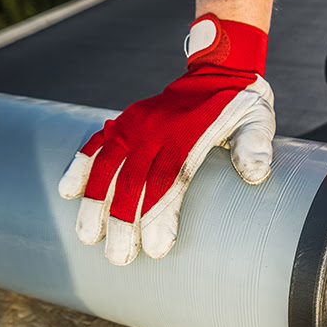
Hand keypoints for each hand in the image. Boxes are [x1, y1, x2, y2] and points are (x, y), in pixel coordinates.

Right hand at [58, 13, 274, 264]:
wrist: (220, 68)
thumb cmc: (242, 104)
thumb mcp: (259, 121)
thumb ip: (256, 146)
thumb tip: (256, 176)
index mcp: (190, 132)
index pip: (168, 178)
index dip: (159, 214)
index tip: (154, 249)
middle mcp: (158, 128)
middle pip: (133, 179)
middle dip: (122, 221)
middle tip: (118, 258)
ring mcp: (138, 122)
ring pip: (108, 163)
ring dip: (95, 201)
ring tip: (87, 237)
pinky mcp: (127, 119)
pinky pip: (97, 141)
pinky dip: (81, 164)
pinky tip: (67, 192)